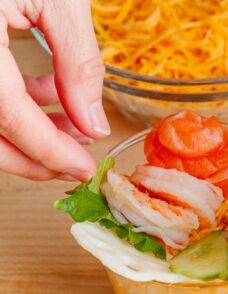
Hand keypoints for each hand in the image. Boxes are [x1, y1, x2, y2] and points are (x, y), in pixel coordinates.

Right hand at [0, 1, 109, 180]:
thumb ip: (77, 63)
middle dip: (29, 154)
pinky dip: (8, 105)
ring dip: (21, 132)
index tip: (79, 169)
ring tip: (72, 120)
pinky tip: (47, 93)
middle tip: (75, 158)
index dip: (45, 151)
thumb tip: (92, 124)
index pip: (5, 114)